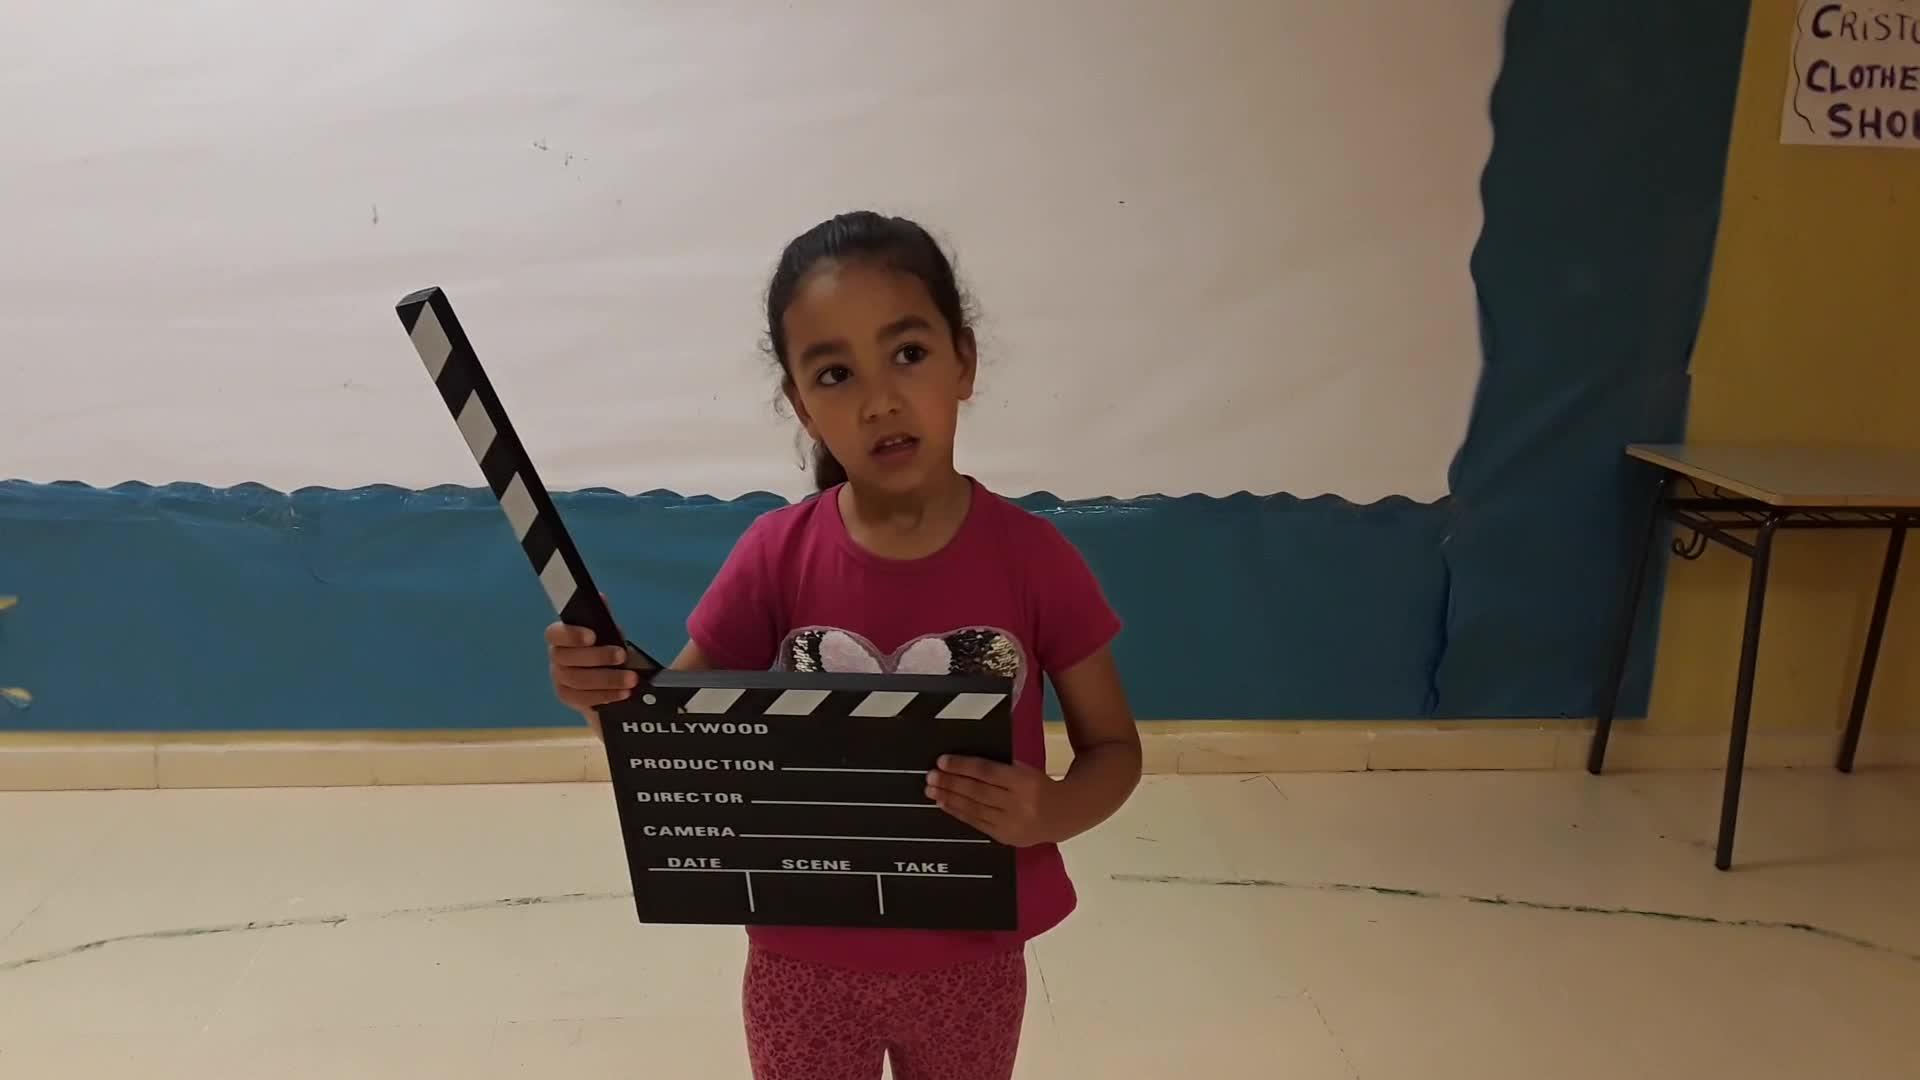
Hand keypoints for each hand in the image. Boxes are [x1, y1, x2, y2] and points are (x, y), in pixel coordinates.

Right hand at [545, 607, 635, 738]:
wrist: (611, 681)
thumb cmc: (606, 651)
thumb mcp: (608, 634)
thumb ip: (604, 618)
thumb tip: (601, 598)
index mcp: (562, 638)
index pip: (555, 634)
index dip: (571, 634)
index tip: (593, 635)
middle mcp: (557, 658)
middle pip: (567, 659)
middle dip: (597, 656)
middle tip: (622, 655)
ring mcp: (561, 680)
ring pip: (577, 681)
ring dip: (607, 679)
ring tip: (631, 679)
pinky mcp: (570, 699)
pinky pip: (583, 699)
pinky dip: (605, 695)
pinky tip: (623, 693)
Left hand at [926, 755, 1059, 847]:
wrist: (1064, 815)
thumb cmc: (1039, 786)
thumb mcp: (1025, 770)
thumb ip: (999, 767)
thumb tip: (963, 764)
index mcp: (1024, 782)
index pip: (987, 772)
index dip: (962, 766)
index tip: (942, 761)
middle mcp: (1018, 804)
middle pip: (977, 791)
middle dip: (950, 783)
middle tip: (930, 776)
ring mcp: (1011, 824)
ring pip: (974, 809)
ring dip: (949, 798)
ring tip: (931, 790)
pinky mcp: (1005, 838)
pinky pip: (977, 824)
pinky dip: (958, 813)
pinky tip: (944, 804)